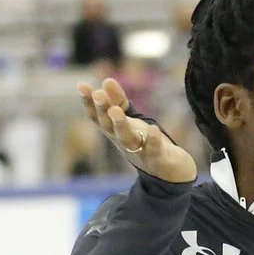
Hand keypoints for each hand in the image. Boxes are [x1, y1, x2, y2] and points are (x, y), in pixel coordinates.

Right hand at [77, 78, 196, 182]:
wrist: (170, 173)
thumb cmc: (146, 143)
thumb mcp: (131, 121)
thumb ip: (119, 102)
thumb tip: (106, 81)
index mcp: (115, 132)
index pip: (98, 117)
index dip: (89, 103)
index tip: (82, 86)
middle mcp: (123, 142)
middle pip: (109, 126)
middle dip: (103, 110)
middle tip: (98, 94)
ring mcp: (140, 152)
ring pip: (127, 139)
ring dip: (120, 125)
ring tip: (116, 111)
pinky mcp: (159, 159)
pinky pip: (154, 150)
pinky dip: (153, 141)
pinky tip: (153, 129)